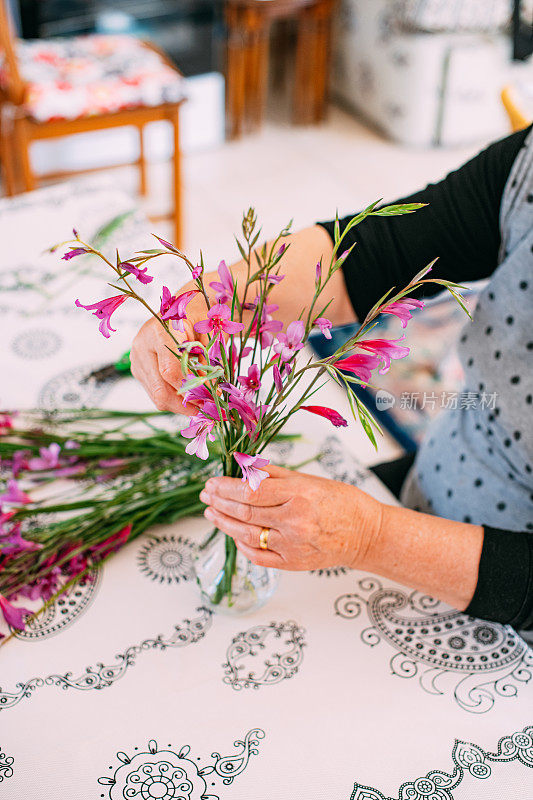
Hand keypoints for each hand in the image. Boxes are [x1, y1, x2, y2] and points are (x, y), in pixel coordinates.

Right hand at [130, 290, 205, 414]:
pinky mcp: (138, 369)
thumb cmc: (198, 316)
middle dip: (185, 404)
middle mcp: (142, 346)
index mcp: (158, 332)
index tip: (210, 398)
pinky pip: (156, 392)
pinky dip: (174, 399)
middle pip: (160, 389)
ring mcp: (137, 360)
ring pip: (157, 396)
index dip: (191, 389)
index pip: (170, 371)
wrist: (182, 307)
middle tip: (207, 409)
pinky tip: (189, 395)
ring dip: (181, 405)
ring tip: (201, 404)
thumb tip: (212, 391)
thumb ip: (208, 360)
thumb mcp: (209, 333)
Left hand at [199, 465, 383, 570]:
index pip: (251, 491)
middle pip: (245, 512)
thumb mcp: (308, 479)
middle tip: (206, 495)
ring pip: (246, 535)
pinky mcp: (292, 563)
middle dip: (220, 502)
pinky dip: (241, 544)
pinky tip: (232, 533)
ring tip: (211, 513)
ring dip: (224, 523)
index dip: (226, 487)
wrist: (367, 534)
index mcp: (299, 495)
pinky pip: (258, 556)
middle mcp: (294, 522)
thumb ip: (274, 475)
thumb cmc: (341, 503)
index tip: (212, 482)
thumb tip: (243, 467)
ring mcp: (292, 545)